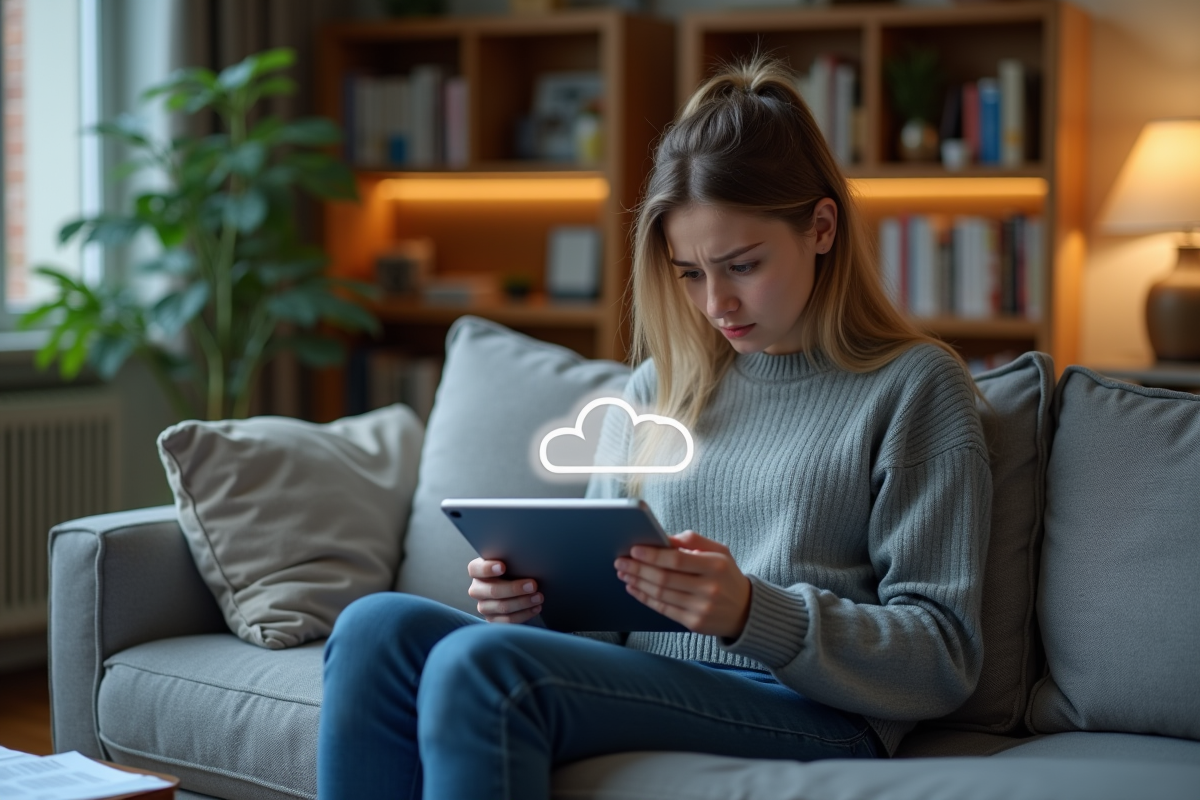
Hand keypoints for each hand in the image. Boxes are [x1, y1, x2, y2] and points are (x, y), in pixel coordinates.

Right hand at [467, 558, 542, 623]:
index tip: (503, 566)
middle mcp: (477, 589)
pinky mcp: (493, 620)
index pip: (475, 569)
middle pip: (493, 591)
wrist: (515, 587)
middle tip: (533, 585)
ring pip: (502, 607)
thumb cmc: (512, 570)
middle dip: (515, 588)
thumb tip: (526, 557)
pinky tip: (536, 608)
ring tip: (539, 597)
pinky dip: (524, 614)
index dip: (487, 568)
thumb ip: (511, 559)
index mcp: (476, 571)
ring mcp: (484, 606)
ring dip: (523, 602)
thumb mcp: (509, 562)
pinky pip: (508, 620)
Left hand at [614, 530, 750, 637]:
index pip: (677, 560)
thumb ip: (693, 540)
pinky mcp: (694, 624)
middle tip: (620, 561)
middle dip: (638, 569)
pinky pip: (663, 609)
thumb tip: (664, 537)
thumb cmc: (727, 575)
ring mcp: (702, 608)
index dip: (652, 555)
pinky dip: (645, 598)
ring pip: (661, 594)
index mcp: (716, 566)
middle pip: (665, 578)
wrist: (746, 611)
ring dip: (638, 583)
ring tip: (624, 573)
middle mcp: (710, 588)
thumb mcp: (719, 552)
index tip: (633, 549)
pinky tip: (634, 588)